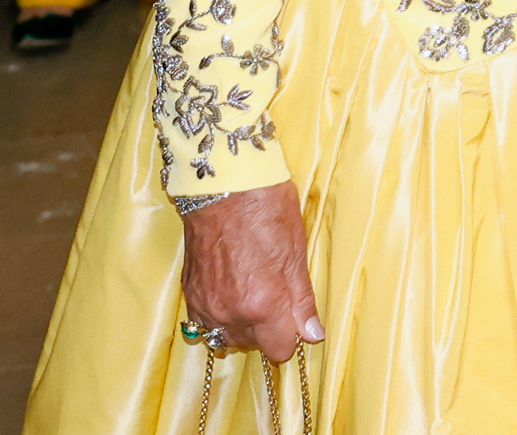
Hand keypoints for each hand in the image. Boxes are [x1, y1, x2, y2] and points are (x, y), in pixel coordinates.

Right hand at [181, 181, 323, 361]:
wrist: (224, 181)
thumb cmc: (266, 207)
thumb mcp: (295, 251)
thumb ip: (302, 300)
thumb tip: (313, 335)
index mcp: (263, 304)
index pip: (279, 349)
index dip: (289, 334)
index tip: (292, 316)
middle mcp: (231, 312)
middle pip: (253, 345)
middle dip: (267, 327)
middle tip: (273, 293)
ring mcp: (206, 305)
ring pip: (228, 336)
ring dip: (242, 324)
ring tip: (250, 288)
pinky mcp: (190, 294)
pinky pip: (205, 323)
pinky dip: (220, 314)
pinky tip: (229, 289)